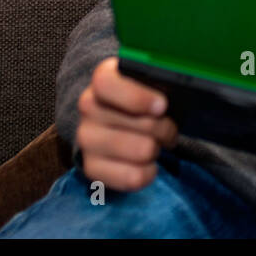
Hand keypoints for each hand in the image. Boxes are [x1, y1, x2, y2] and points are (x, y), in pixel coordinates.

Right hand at [75, 57, 179, 190]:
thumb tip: (170, 102)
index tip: (162, 106)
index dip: (137, 97)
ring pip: (141, 150)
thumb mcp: (148, 83)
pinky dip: (149, 173)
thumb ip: (158, 84)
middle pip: (139, 122)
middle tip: (168, 128)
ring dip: (157, 149)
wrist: (119, 122)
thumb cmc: (142, 100)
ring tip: (157, 144)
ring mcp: (86, 138)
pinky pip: (133, 177)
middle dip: (164, 128)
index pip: (107, 84)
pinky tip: (149, 165)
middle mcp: (88, 106)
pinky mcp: (91, 167)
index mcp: (103, 78)